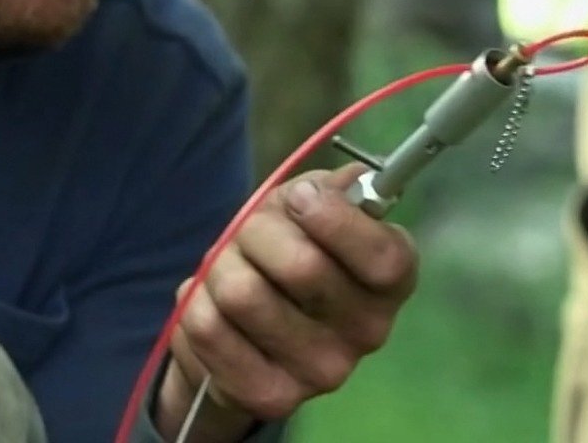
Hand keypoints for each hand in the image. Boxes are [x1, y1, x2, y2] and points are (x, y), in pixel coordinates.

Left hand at [157, 166, 418, 440]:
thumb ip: (326, 190)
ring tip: (229, 269)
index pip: (382, 257)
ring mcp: (323, 372)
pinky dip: (196, 300)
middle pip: (300, 266)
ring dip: (220, 265)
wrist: (246, 325)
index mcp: (391, 281)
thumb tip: (324, 192)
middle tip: (250, 234)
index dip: (332, 218)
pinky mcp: (271, 397)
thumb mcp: (311, 203)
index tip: (297, 198)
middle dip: (257, 231)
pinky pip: (208, 327)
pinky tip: (213, 304)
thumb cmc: (286, 246)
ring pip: (242, 293)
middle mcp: (369, 333)